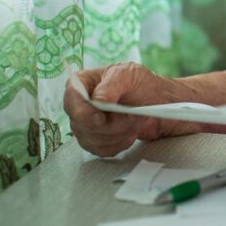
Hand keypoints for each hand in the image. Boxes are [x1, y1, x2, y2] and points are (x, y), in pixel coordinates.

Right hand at [64, 62, 196, 156]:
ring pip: (94, 140)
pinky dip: (120, 143)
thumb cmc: (138, 82)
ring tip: (136, 121)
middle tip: (133, 115)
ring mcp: (84, 126)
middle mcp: (78, 106)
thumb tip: (98, 100)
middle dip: (112, 124)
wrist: (153, 100)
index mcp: (81, 84)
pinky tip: (131, 133)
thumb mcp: (128, 75)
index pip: (71, 100)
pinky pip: (103, 150)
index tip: (101, 118)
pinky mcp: (95, 141)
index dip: (83, 113)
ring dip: (120, 133)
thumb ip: (112, 85)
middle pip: (82, 125)